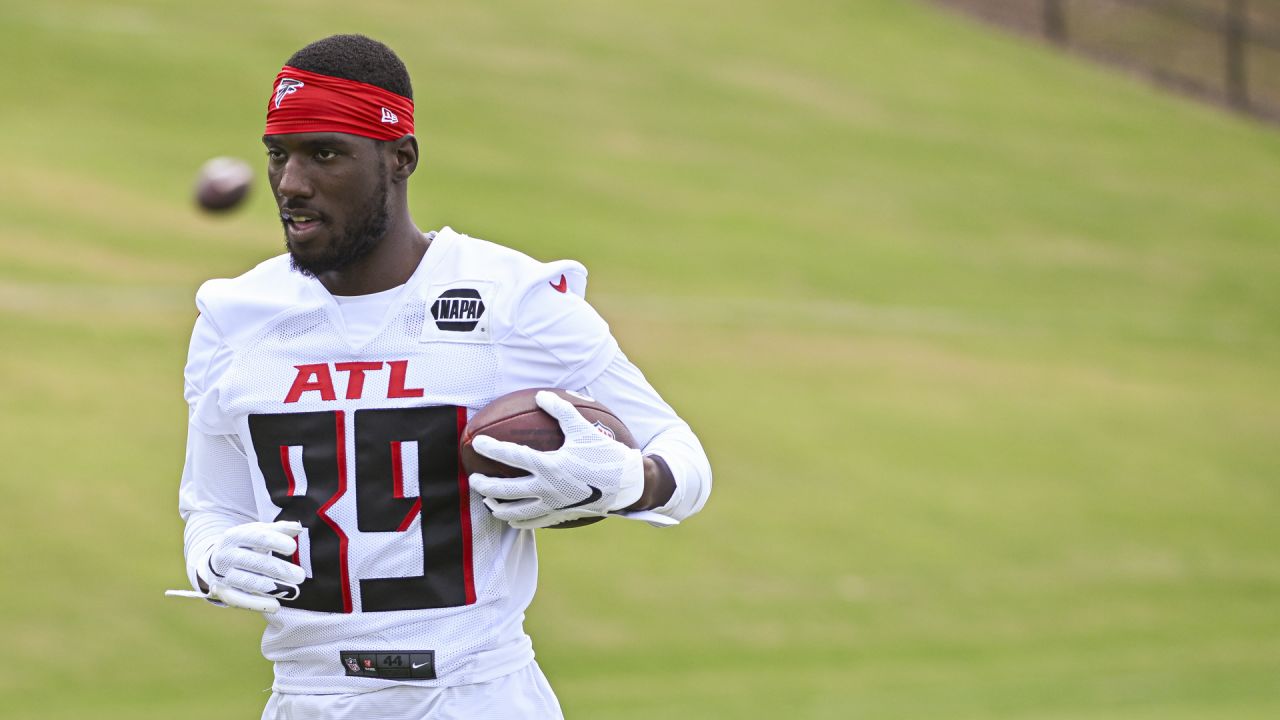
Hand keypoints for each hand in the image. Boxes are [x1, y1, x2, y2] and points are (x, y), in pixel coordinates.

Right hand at [196, 521, 305, 613]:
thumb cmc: (246, 545)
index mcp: (235, 536)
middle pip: (254, 562)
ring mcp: (223, 575)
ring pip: (248, 583)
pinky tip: (276, 606)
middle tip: (301, 576)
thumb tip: (298, 527)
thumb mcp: (258, 532)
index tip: (293, 547)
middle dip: (279, 569)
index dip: (275, 541)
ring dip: (272, 588)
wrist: (216, 563)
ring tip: (294, 592)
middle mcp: (226, 555)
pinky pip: (240, 600)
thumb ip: (278, 529)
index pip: (257, 537)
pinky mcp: (224, 593)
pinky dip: (257, 604)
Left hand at [469, 391, 643, 528]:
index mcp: (549, 465)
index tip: (477, 442)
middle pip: (505, 489)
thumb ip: (560, 410)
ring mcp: (551, 505)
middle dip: (485, 484)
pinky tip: (510, 518)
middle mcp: (546, 488)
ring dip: (497, 506)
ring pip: (515, 511)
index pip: (512, 456)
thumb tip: (541, 395)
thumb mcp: (583, 428)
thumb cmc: (605, 454)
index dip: (492, 448)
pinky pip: (532, 522)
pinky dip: (517, 520)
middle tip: (473, 478)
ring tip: (487, 501)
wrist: (627, 485)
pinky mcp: (559, 515)